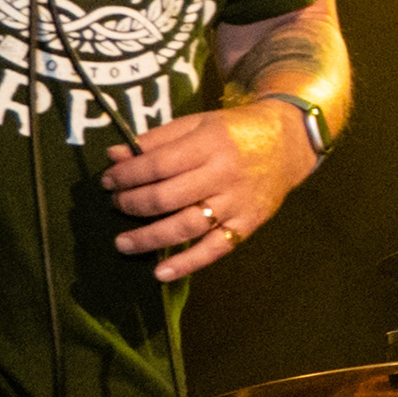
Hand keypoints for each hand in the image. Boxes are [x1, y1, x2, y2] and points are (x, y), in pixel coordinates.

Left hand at [99, 101, 313, 281]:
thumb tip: (114, 156)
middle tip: (115, 205)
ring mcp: (238, 203)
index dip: (126, 175)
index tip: (108, 181)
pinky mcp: (248, 224)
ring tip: (123, 243)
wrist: (290, 144)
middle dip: (132, 204)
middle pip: (167, 197)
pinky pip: (215, 249)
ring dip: (149, 238)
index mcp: (210, 143)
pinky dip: (187, 264)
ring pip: (186, 226)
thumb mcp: (198, 123)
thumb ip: (157, 139)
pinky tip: (160, 273)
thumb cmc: (235, 132)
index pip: (157, 165)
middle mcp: (224, 174)